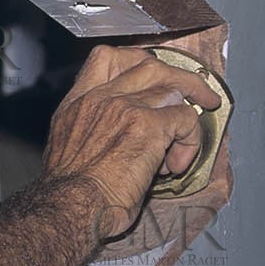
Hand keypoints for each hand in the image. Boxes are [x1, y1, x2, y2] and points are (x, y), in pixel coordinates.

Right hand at [42, 44, 224, 241]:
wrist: (69, 208)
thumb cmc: (68, 194)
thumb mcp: (65, 150)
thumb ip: (90, 132)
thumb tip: (114, 138)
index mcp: (78, 102)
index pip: (106, 57)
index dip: (136, 61)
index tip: (154, 76)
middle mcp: (101, 98)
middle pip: (150, 65)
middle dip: (180, 78)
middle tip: (198, 94)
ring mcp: (124, 108)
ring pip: (174, 91)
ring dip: (187, 119)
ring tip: (183, 146)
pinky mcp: (148, 126)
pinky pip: (186, 119)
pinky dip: (190, 142)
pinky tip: (176, 165)